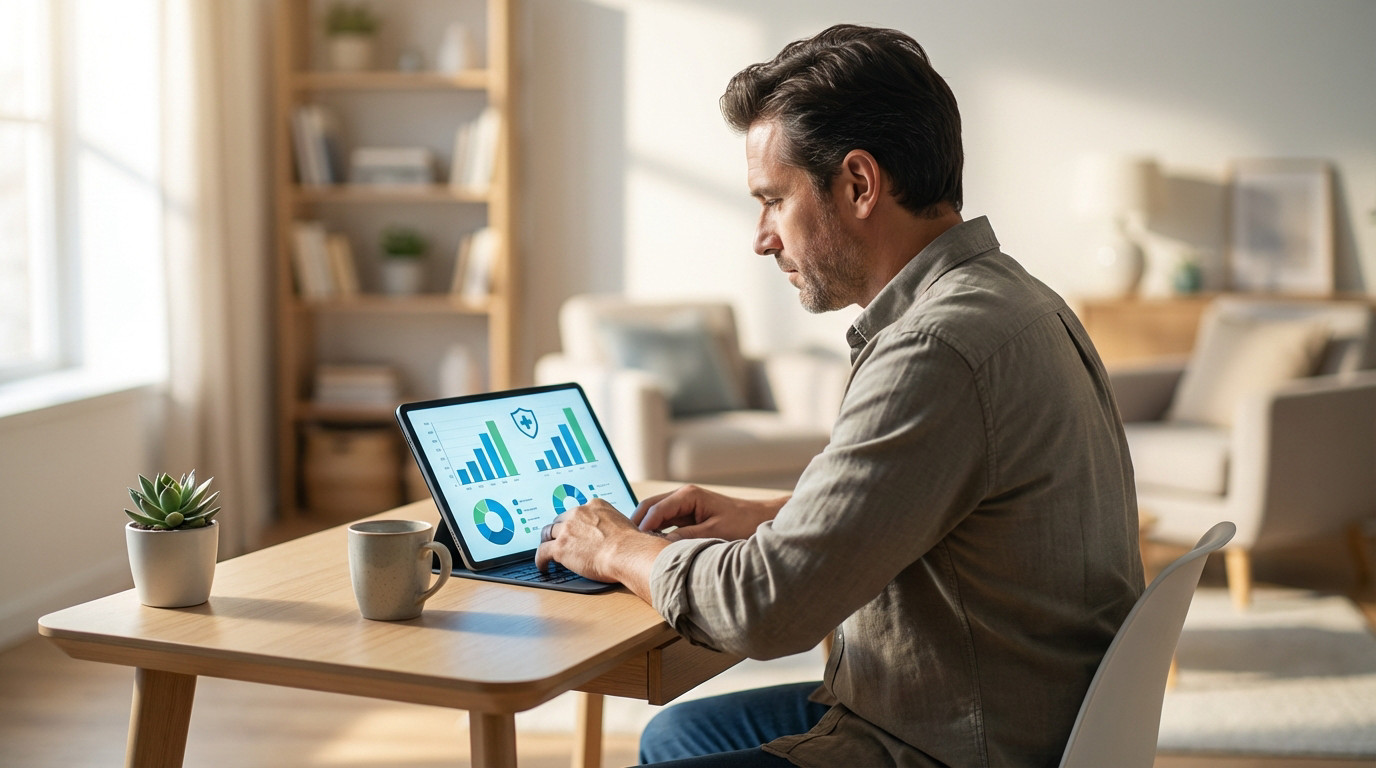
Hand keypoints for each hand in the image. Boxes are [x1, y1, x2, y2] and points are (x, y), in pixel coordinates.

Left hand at [535, 499, 667, 601]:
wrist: (627, 553)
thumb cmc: (632, 544)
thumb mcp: (623, 524)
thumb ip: (611, 524)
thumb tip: (613, 535)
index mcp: (594, 505)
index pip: (576, 512)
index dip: (572, 523)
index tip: (572, 530)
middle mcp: (578, 513)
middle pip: (559, 521)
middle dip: (558, 531)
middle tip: (558, 541)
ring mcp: (567, 530)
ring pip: (548, 534)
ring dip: (547, 543)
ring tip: (547, 553)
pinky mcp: (560, 547)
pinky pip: (542, 552)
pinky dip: (540, 560)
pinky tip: (543, 566)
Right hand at [631, 485, 787, 541]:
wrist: (760, 520)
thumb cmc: (742, 524)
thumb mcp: (714, 534)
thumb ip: (687, 538)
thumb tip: (662, 545)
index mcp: (688, 495)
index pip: (656, 509)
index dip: (643, 526)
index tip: (634, 544)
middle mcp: (683, 496)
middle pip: (649, 507)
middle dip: (637, 524)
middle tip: (626, 545)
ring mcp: (684, 505)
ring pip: (654, 514)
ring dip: (645, 528)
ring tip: (635, 547)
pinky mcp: (687, 515)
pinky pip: (664, 521)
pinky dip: (655, 531)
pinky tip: (651, 546)